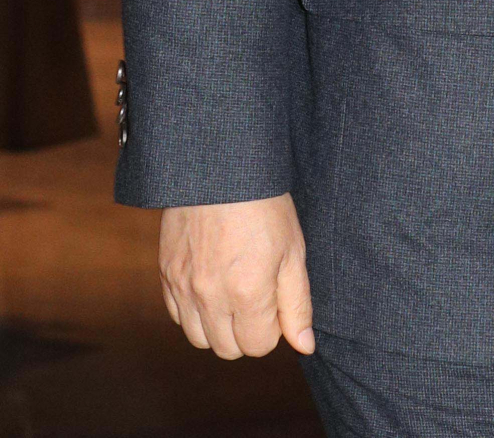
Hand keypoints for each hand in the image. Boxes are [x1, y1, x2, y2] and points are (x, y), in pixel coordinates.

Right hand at [158, 192, 314, 357]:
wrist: (220, 167)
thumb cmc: (264, 204)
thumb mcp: (293, 250)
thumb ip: (297, 303)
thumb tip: (304, 345)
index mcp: (247, 293)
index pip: (259, 346)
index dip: (273, 327)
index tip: (276, 300)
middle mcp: (210, 297)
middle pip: (228, 349)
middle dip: (247, 331)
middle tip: (257, 296)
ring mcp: (183, 286)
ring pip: (199, 338)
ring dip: (218, 326)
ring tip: (233, 292)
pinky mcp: (166, 273)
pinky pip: (177, 315)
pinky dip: (194, 310)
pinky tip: (210, 283)